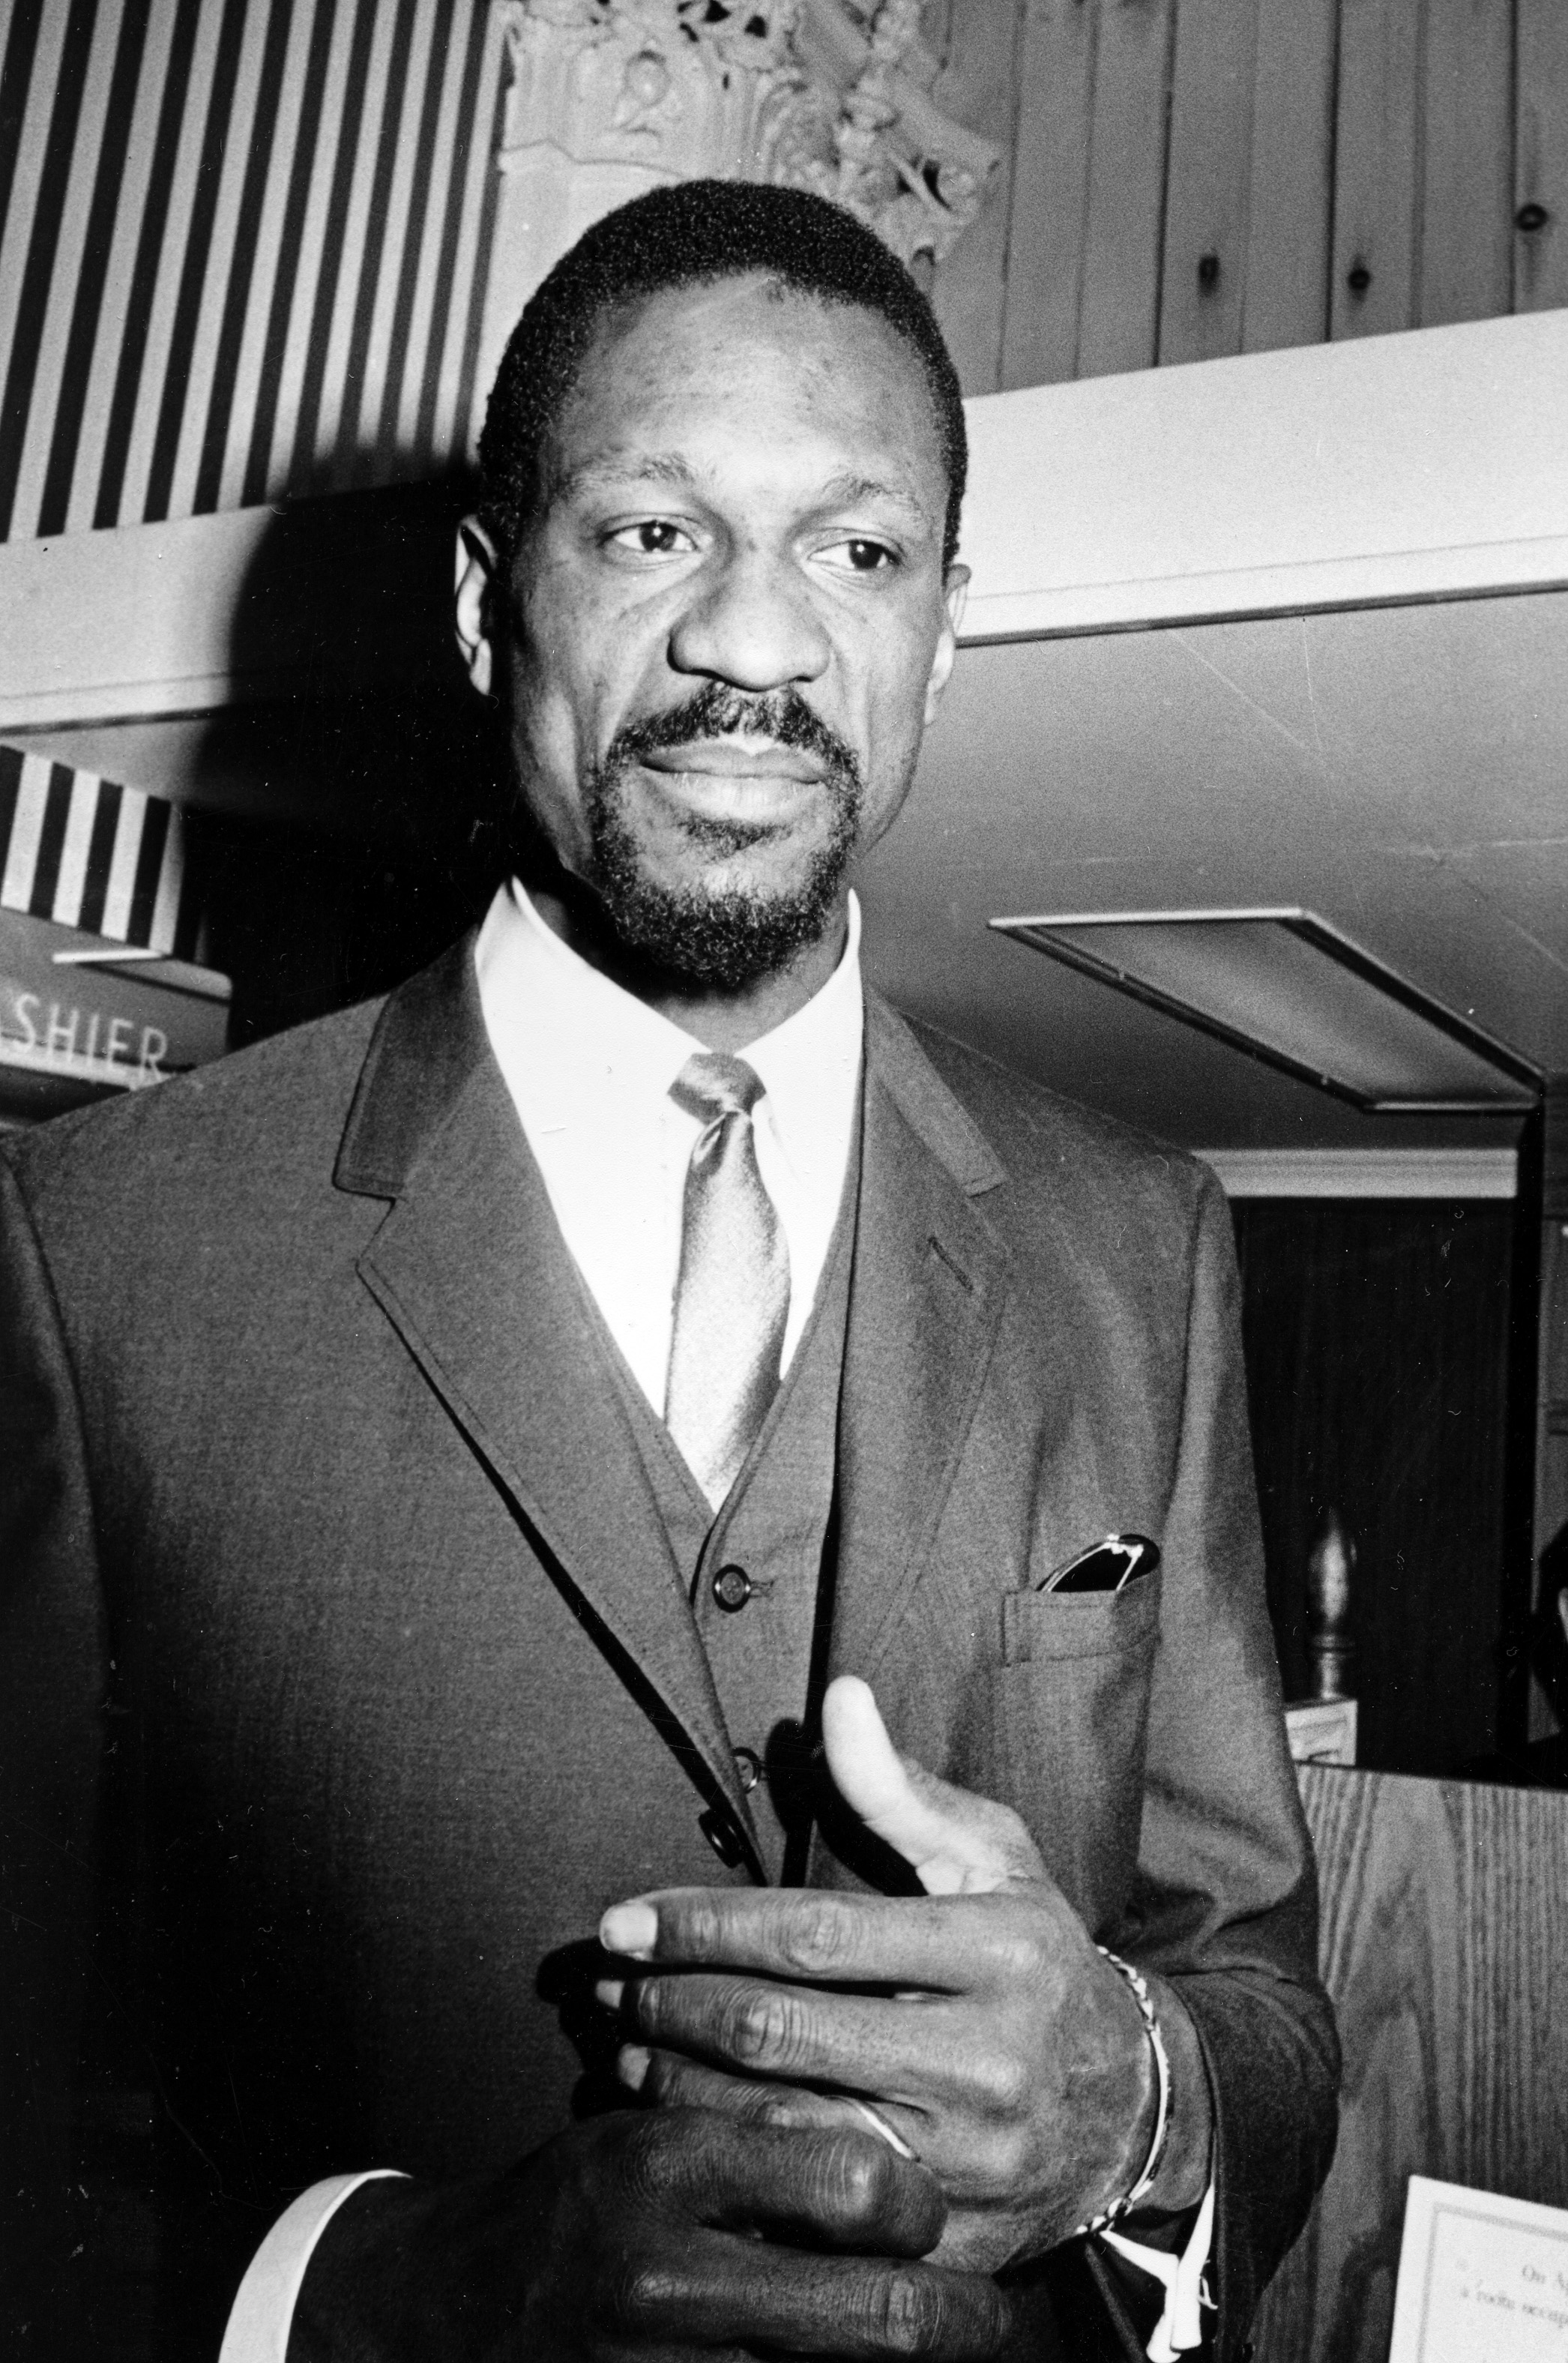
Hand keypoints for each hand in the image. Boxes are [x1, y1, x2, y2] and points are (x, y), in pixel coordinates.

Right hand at [292, 2104, 1015, 2360]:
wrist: (451, 2312)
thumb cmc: (575, 2204)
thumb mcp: (650, 2129)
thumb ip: (758, 2129)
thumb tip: (896, 2138)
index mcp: (667, 2166)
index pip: (853, 2178)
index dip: (917, 2200)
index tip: (931, 2206)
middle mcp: (668, 2277)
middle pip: (882, 2313)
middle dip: (964, 2321)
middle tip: (997, 2315)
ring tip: (961, 2348)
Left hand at [599, 1679, 1201, 2274]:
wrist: (1136, 2110)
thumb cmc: (1040, 1961)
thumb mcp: (994, 1862)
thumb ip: (902, 1791)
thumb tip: (838, 1697)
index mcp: (998, 1952)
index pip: (815, 1934)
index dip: (705, 1926)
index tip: (624, 1920)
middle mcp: (987, 2058)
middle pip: (781, 2033)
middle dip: (671, 2006)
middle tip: (608, 1988)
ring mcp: (969, 2160)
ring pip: (780, 2126)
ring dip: (678, 2088)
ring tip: (623, 2051)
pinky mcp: (948, 2238)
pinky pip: (809, 2207)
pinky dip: (730, 2165)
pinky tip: (680, 2130)